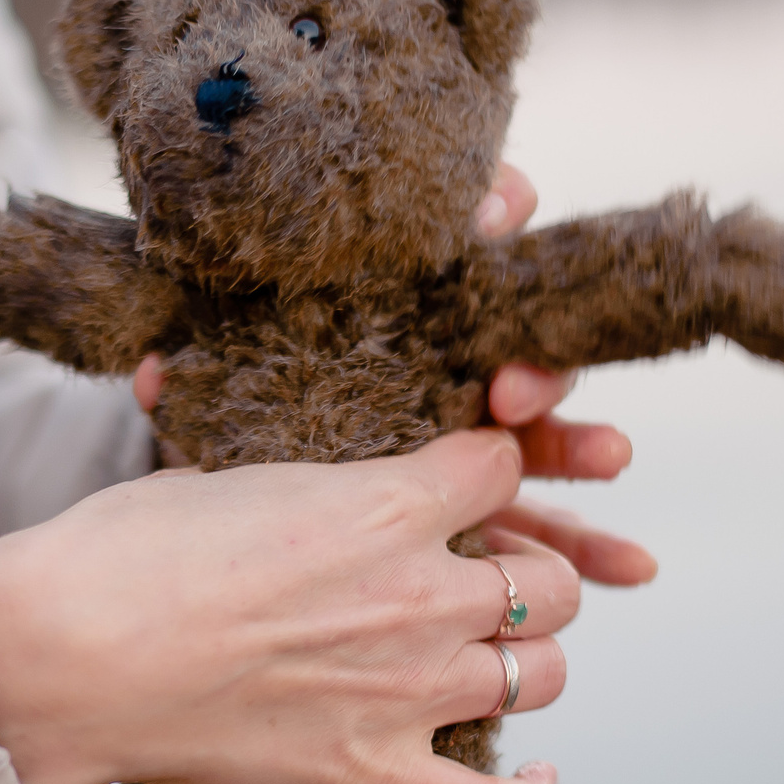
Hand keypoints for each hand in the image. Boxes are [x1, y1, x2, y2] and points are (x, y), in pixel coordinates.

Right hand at [0, 431, 575, 783]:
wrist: (69, 658)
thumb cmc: (125, 559)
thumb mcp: (227, 479)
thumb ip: (309, 490)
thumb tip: (307, 493)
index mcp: (386, 505)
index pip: (503, 466)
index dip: (491, 469)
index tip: (467, 483)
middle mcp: (421, 597)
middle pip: (551, 582)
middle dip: (531, 574)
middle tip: (490, 581)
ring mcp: (407, 693)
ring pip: (545, 677)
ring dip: (527, 666)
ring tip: (491, 664)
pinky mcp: (373, 774)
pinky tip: (533, 777)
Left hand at [131, 161, 657, 584]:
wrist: (210, 519)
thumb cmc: (215, 437)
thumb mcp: (206, 398)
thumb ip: (190, 382)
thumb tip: (151, 375)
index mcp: (386, 315)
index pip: (453, 248)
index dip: (486, 220)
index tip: (489, 224)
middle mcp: (438, 366)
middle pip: (508, 346)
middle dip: (529, 361)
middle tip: (512, 388)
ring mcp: (464, 441)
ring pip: (537, 437)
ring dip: (579, 443)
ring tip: (610, 456)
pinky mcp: (473, 515)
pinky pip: (541, 527)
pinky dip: (590, 542)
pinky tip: (632, 563)